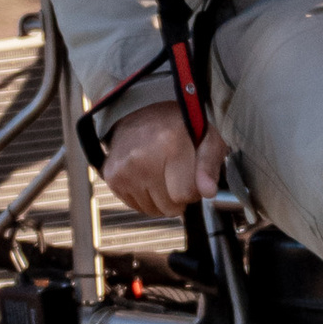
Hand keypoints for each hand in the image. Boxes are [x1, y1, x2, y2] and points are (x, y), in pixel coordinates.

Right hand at [102, 100, 224, 217]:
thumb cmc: (178, 128)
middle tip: (177, 174)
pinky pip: (136, 207)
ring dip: (161, 198)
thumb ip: (210, 165)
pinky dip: (145, 197)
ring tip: (162, 173)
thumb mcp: (206, 138)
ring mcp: (124, 169)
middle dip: (178, 197)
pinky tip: (147, 177)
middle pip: (169, 207)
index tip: (191, 174)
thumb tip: (208, 191)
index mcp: (171, 143)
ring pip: (152, 211)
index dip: (194, 189)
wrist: (140, 113)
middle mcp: (143, 157)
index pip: (186, 194)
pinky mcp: (112, 178)